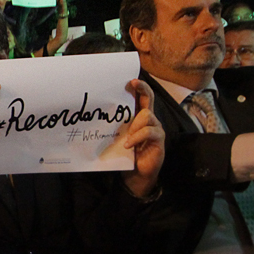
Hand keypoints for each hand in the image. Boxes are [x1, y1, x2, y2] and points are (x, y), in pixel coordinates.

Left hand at [122, 79, 163, 197]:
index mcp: (139, 117)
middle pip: (149, 100)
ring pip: (147, 115)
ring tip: (126, 137)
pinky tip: (127, 145)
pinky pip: (149, 131)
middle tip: (133, 83)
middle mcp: (149, 120)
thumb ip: (115, 126)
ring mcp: (155, 129)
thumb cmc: (125, 154)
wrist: (135, 174)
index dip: (139, 87)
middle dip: (142, 89)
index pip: (142, 98)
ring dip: (135, 124)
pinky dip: (137, 137)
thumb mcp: (118, 136)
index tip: (131, 79)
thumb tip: (94, 116)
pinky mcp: (159, 140)